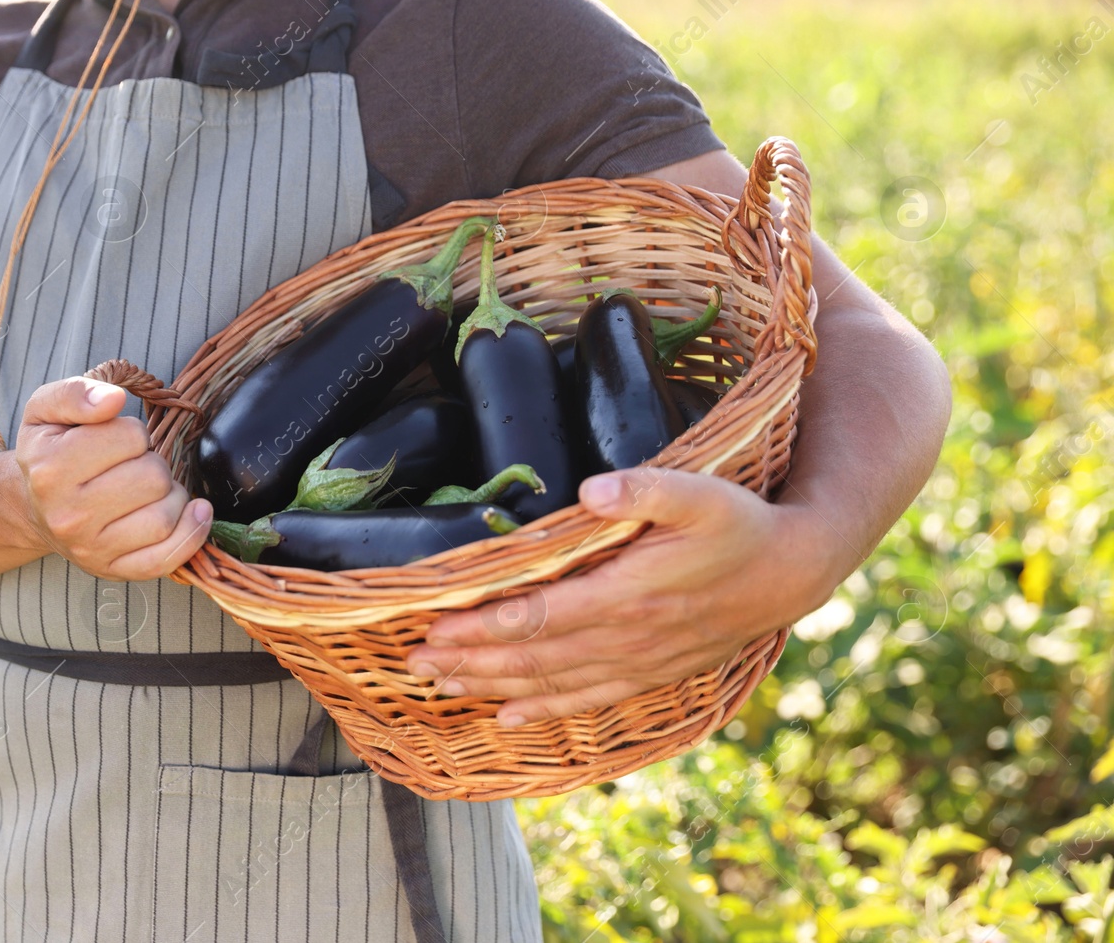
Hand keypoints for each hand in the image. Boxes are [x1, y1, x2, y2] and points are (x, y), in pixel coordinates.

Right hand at [15, 376, 211, 580]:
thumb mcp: (45, 410)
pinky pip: (166, 559)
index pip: (130, 437)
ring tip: (150, 489)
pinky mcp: (113, 570)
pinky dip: (191, 534)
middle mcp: (68, 514)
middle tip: (133, 466)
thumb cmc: (50, 451)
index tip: (117, 441)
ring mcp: (91, 548)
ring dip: (171, 495)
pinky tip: (195, 513)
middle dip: (153, 463)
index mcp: (51, 469)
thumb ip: (75, 393)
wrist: (34, 507)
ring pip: (165, 516)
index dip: (132, 433)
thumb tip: (113, 399)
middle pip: (152, 477)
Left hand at [406, 467, 841, 725]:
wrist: (791, 573)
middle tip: (414, 662)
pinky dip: (542, 711)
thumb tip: (592, 487)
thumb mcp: (699, 492)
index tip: (434, 627)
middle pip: (531, 658)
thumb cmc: (738, 524)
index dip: (482, 627)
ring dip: (492, 686)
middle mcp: (625, 638)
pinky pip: (586, 700)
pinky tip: (506, 718)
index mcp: (626, 595)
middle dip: (469, 661)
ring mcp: (636, 662)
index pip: (537, 617)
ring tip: (441, 685)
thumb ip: (646, 489)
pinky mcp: (648, 673)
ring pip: (551, 684)